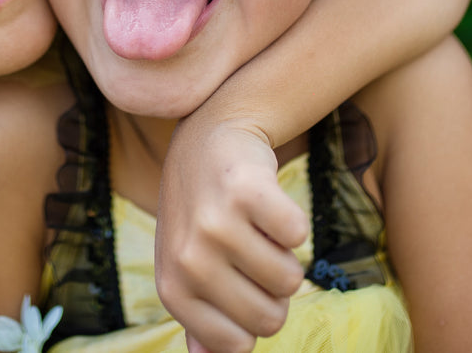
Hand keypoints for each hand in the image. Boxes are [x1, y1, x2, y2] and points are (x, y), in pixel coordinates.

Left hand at [155, 117, 307, 352]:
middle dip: (274, 290)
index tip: (241, 284)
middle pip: (271, 318)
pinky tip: (266, 201)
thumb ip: (200, 319)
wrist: (207, 140)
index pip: (240, 346)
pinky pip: (298, 233)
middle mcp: (188, 260)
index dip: (253, 317)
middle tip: (252, 250)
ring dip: (285, 254)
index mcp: (173, 289)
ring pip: (291, 280)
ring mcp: (215, 223)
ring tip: (256, 225)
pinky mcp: (245, 189)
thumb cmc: (201, 213)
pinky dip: (293, 219)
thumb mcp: (186, 267)